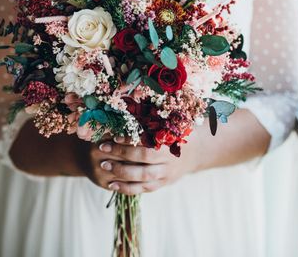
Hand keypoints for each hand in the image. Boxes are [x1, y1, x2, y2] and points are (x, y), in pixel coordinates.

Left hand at [79, 132, 202, 195]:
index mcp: (170, 142)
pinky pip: (143, 189)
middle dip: (121, 154)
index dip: (130, 140)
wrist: (194, 153)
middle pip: (144, 159)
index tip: (113, 136)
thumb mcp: (168, 124)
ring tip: (103, 166)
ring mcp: (165, 174)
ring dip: (121, 172)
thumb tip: (125, 107)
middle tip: (102, 148)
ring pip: (143, 177)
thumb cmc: (174, 133)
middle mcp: (169, 160)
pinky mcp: (161, 185)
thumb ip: (150, 121)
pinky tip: (111, 185)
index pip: (148, 142)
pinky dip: (127, 188)